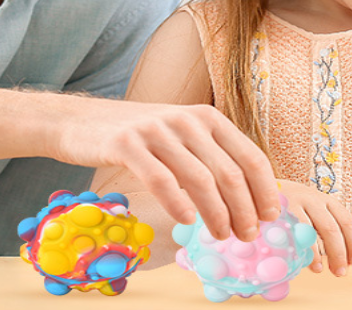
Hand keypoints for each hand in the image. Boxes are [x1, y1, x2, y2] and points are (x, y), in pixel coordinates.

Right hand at [53, 98, 280, 241]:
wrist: (81, 120)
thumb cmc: (137, 136)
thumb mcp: (179, 135)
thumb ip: (208, 155)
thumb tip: (246, 198)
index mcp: (205, 116)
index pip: (249, 155)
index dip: (264, 190)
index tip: (269, 218)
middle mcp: (184, 119)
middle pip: (229, 172)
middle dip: (244, 211)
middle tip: (246, 236)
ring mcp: (155, 130)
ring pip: (199, 180)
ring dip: (217, 215)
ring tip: (221, 235)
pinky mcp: (127, 144)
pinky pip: (161, 180)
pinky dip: (178, 204)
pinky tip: (186, 220)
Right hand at [277, 180, 351, 275]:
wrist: (258, 184)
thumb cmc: (291, 203)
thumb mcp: (311, 208)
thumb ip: (325, 226)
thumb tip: (345, 259)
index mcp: (324, 198)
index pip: (347, 221)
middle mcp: (310, 197)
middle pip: (331, 229)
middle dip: (338, 254)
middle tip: (339, 271)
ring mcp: (291, 202)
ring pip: (310, 231)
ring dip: (317, 254)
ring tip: (319, 269)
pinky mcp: (276, 208)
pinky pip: (289, 231)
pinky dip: (297, 247)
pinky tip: (299, 258)